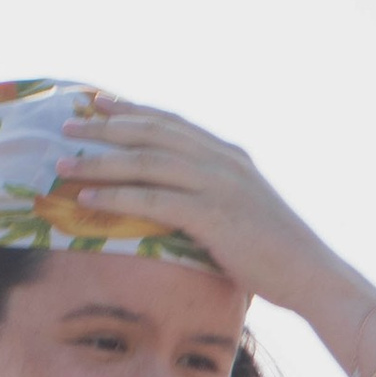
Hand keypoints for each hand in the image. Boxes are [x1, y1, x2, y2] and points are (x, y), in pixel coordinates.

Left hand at [57, 100, 324, 309]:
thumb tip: (180, 205)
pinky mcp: (213, 215)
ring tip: (62, 163)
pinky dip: (115, 198)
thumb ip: (214, 197)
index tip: (98, 102)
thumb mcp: (246, 211)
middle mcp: (221, 160)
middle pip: (152, 133)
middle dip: (105, 126)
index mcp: (229, 156)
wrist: (313, 275)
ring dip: (98, 161)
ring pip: (145, 163)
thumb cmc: (279, 255)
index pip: (171, 123)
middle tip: (67, 125)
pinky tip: (86, 199)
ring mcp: (217, 185)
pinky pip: (151, 200)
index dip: (131, 110)